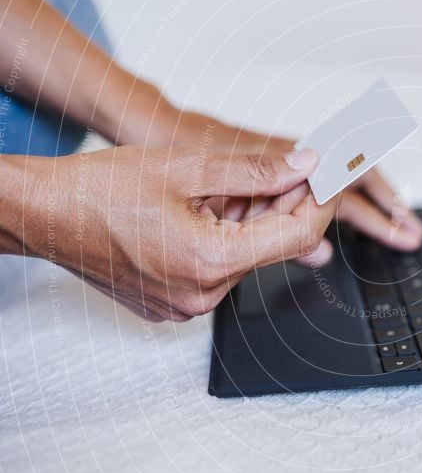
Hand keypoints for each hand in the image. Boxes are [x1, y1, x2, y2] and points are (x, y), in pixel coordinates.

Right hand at [1, 145, 335, 320]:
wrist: (41, 214)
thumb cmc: (97, 191)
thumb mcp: (186, 167)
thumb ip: (255, 171)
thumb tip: (303, 167)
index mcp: (209, 262)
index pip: (296, 236)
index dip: (320, 201)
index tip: (330, 176)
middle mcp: (202, 295)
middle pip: (272, 246)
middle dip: (284, 204)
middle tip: (287, 167)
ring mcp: (186, 304)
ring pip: (245, 256)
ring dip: (252, 219)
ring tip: (230, 184)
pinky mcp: (174, 303)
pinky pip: (219, 269)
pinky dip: (227, 237)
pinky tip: (211, 208)